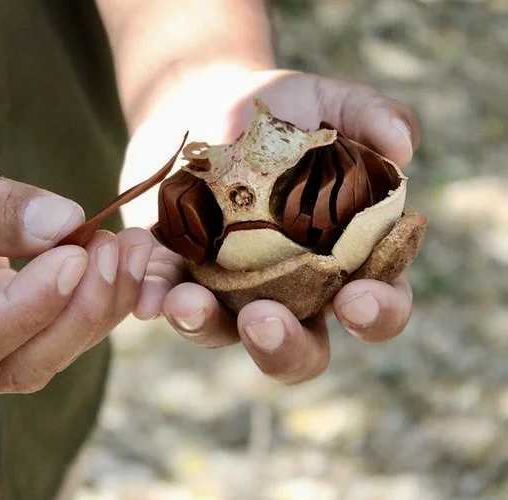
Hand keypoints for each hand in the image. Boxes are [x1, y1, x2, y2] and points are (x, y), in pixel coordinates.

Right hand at [0, 103, 152, 393]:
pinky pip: (46, 329)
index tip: (73, 256)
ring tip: (130, 247)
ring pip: (40, 355)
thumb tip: (61, 224)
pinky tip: (115, 256)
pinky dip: (85, 298)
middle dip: (77, 313)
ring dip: (93, 307)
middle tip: (121, 249)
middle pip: (14, 364)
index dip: (26, 309)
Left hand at [121, 69, 419, 383]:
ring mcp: (227, 291)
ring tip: (186, 302)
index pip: (377, 302)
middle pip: (300, 350)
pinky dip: (153, 299)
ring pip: (222, 333)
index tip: (357, 298)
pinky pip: (162, 298)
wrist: (202, 103)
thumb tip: (402, 149)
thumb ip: (371, 115)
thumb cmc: (282, 112)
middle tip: (264, 321)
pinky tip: (144, 292)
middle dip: (285, 348)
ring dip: (204, 326)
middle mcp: (288, 292)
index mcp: (343, 260)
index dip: (377, 312)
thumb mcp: (328, 103)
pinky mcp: (174, 275)